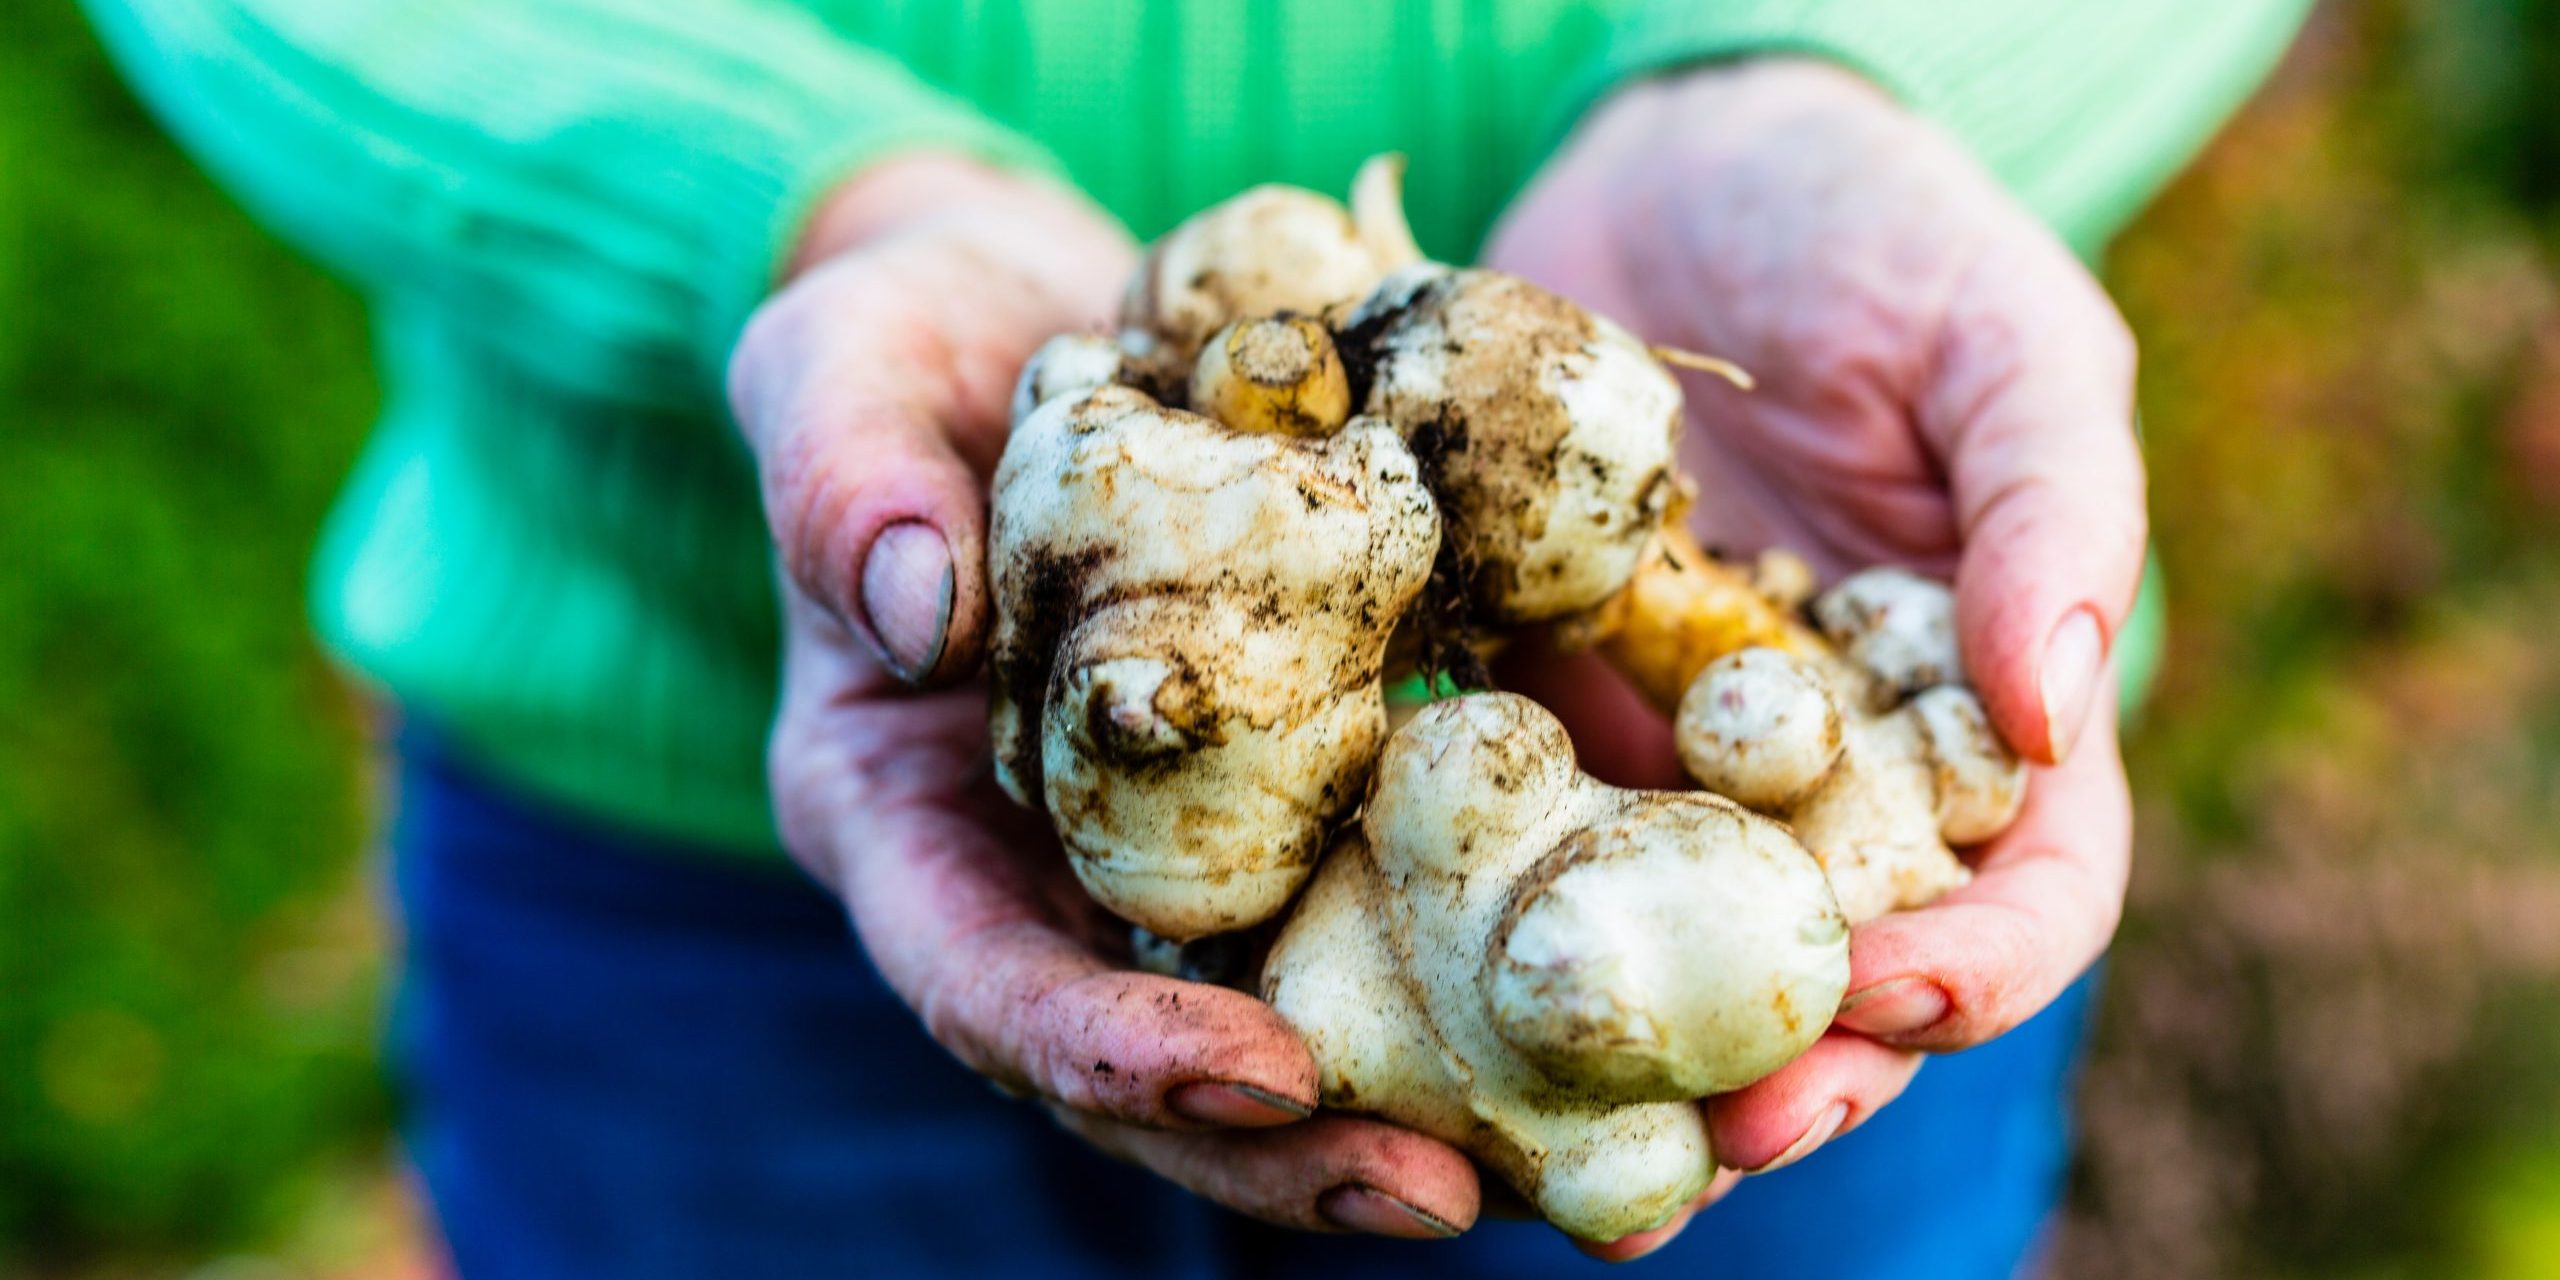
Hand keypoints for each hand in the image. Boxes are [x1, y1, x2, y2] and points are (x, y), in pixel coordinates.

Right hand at [728, 156, 1479, 1239]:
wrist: (1032, 312)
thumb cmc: (900, 343)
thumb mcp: (834, 373)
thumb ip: (842, 483)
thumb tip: (918, 614)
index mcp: (909, 821)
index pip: (984, 984)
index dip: (1107, 1050)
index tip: (1253, 1073)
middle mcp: (1052, 872)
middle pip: (1160, 1058)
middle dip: (1293, 1143)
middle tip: (1446, 1193)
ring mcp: (1188, 843)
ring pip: (1298, 1014)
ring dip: (1429, 1100)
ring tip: (1573, 1163)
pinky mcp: (1313, 780)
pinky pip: (1401, 890)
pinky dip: (1505, 951)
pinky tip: (1630, 991)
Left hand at [1488, 59, 2142, 1255]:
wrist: (1664, 165)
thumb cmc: (1871, 225)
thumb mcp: (2002, 331)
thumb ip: (2049, 506)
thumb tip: (2060, 711)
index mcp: (1975, 702)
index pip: (2026, 886)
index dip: (1980, 966)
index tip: (1893, 992)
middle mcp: (1824, 760)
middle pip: (1835, 962)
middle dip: (1794, 1064)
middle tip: (1719, 1135)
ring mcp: (1667, 747)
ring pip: (1662, 940)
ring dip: (1624, 1043)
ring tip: (1561, 1118)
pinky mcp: (1529, 704)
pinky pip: (1506, 834)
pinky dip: (1473, 914)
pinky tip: (1417, 970)